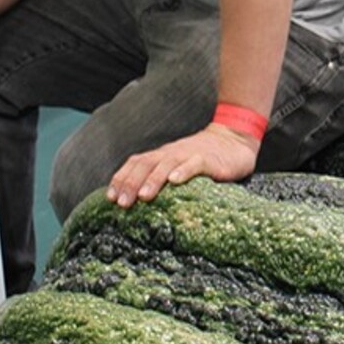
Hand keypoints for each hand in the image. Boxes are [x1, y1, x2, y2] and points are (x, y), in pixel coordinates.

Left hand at [106, 123, 259, 209]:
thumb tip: (139, 203)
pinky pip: (194, 164)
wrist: (233, 139)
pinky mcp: (208, 159)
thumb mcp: (177, 166)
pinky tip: (175, 181)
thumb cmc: (203, 159)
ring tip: (143, 196)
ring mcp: (189, 155)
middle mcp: (171, 153)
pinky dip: (183, 171)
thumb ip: (162, 178)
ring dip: (153, 180)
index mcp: (161, 156)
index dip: (121, 178)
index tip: (110, 197)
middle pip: (146, 164)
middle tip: (121, 204)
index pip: (136, 163)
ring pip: (166, 164)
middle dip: (131, 183)